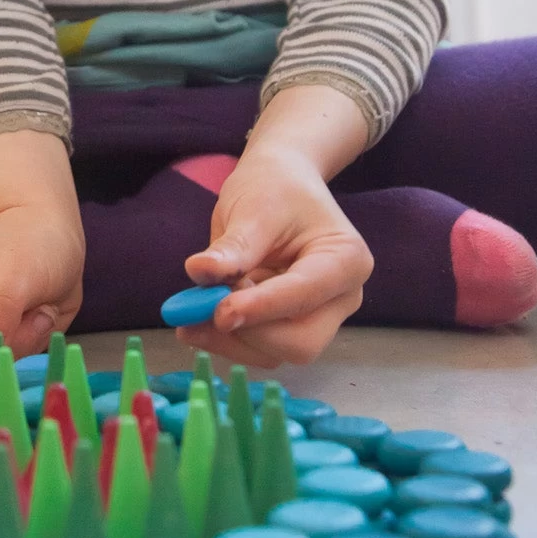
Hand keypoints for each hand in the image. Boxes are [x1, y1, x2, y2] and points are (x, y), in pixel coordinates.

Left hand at [178, 143, 370, 367]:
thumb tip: (199, 272)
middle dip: (247, 332)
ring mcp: (319, 318)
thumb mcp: (254, 208)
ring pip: (276, 353)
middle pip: (300, 342)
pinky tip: (197, 319)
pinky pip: (260, 349)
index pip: (305, 295)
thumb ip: (233, 246)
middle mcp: (341, 298)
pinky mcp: (291, 328)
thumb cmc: (275, 189)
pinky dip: (226, 340)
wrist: (279, 183)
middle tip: (197, 309)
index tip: (218, 312)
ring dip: (229, 340)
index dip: (261, 308)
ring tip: (190, 310)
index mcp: (346, 260)